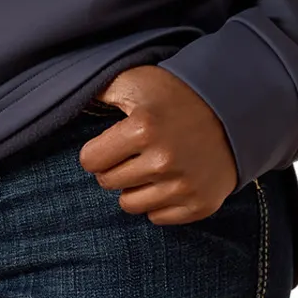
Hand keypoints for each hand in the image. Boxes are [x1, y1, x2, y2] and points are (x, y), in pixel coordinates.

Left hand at [79, 64, 239, 219]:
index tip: (110, 143)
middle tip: (133, 152)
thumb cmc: (176, 94)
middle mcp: (162, 161)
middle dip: (114, 168)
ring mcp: (183, 186)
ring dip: (133, 187)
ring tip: (150, 166)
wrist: (232, 110)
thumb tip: (65, 100)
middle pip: (108, 183)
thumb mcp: (137, 80)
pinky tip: (169, 179)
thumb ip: (99, 89)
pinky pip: (157, 218)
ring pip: (129, 205)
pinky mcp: (200, 204)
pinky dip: (158, 201)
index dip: (96, 151)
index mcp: (141, 129)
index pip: (90, 161)